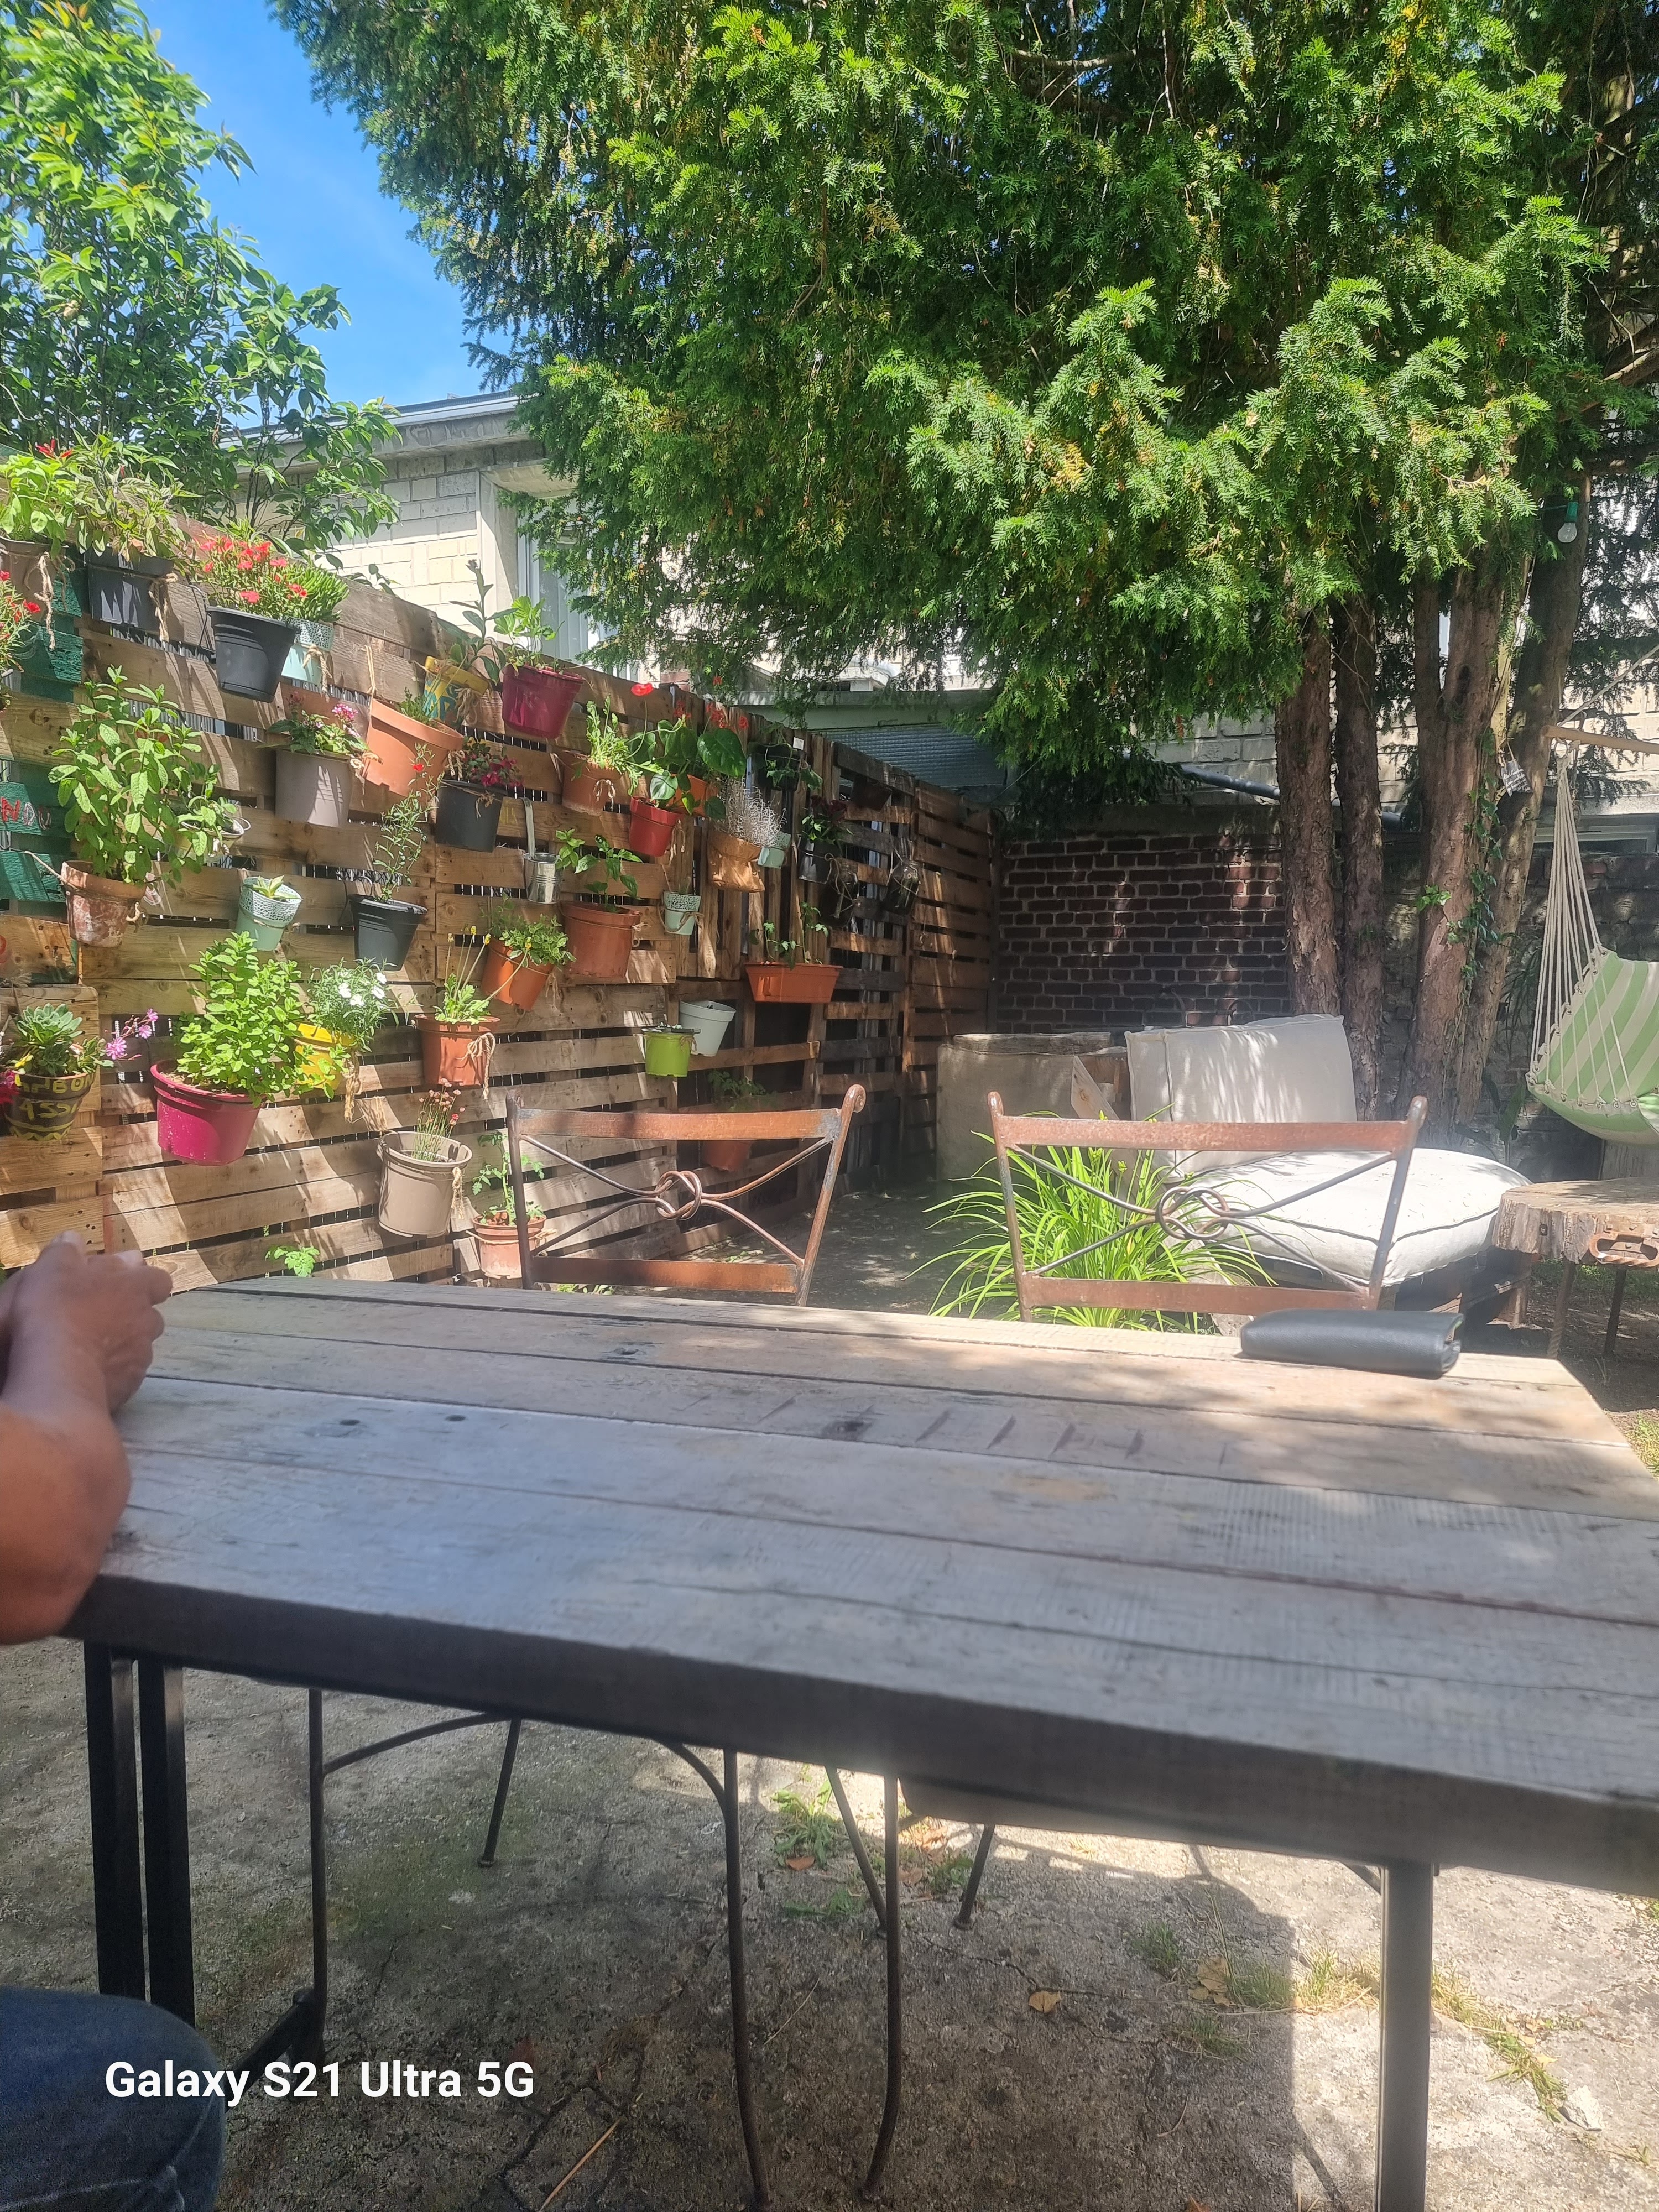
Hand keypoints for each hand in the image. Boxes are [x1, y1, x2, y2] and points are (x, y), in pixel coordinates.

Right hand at [5, 1235, 171, 1409]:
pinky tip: (89, 1370)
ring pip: (140, 1346)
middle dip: (132, 1314)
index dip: (145, 1281)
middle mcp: (146, 1321)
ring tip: (93, 1345)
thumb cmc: (56, 1311)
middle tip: (101, 1315)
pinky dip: (113, 1370)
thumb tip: (73, 1239)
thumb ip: (66, 1252)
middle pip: (150, 1314)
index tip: (126, 1283)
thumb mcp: (53, 1269)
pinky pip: (126, 1373)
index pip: (159, 1279)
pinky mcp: (129, 1386)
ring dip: (123, 1343)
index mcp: (135, 1287)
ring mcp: (140, 1356)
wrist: (57, 1371)